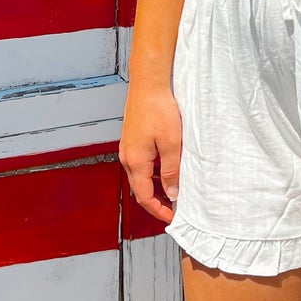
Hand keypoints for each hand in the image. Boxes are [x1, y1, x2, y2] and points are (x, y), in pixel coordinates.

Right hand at [119, 80, 182, 223]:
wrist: (148, 83)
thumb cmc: (159, 108)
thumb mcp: (172, 144)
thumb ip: (171, 170)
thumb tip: (172, 192)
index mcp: (135, 162)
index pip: (144, 197)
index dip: (158, 210)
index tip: (172, 217)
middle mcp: (127, 157)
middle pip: (140, 189)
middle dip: (156, 201)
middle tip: (174, 207)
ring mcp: (128, 148)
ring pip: (140, 176)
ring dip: (154, 186)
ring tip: (173, 189)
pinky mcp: (132, 139)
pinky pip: (140, 163)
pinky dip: (152, 172)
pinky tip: (166, 168)